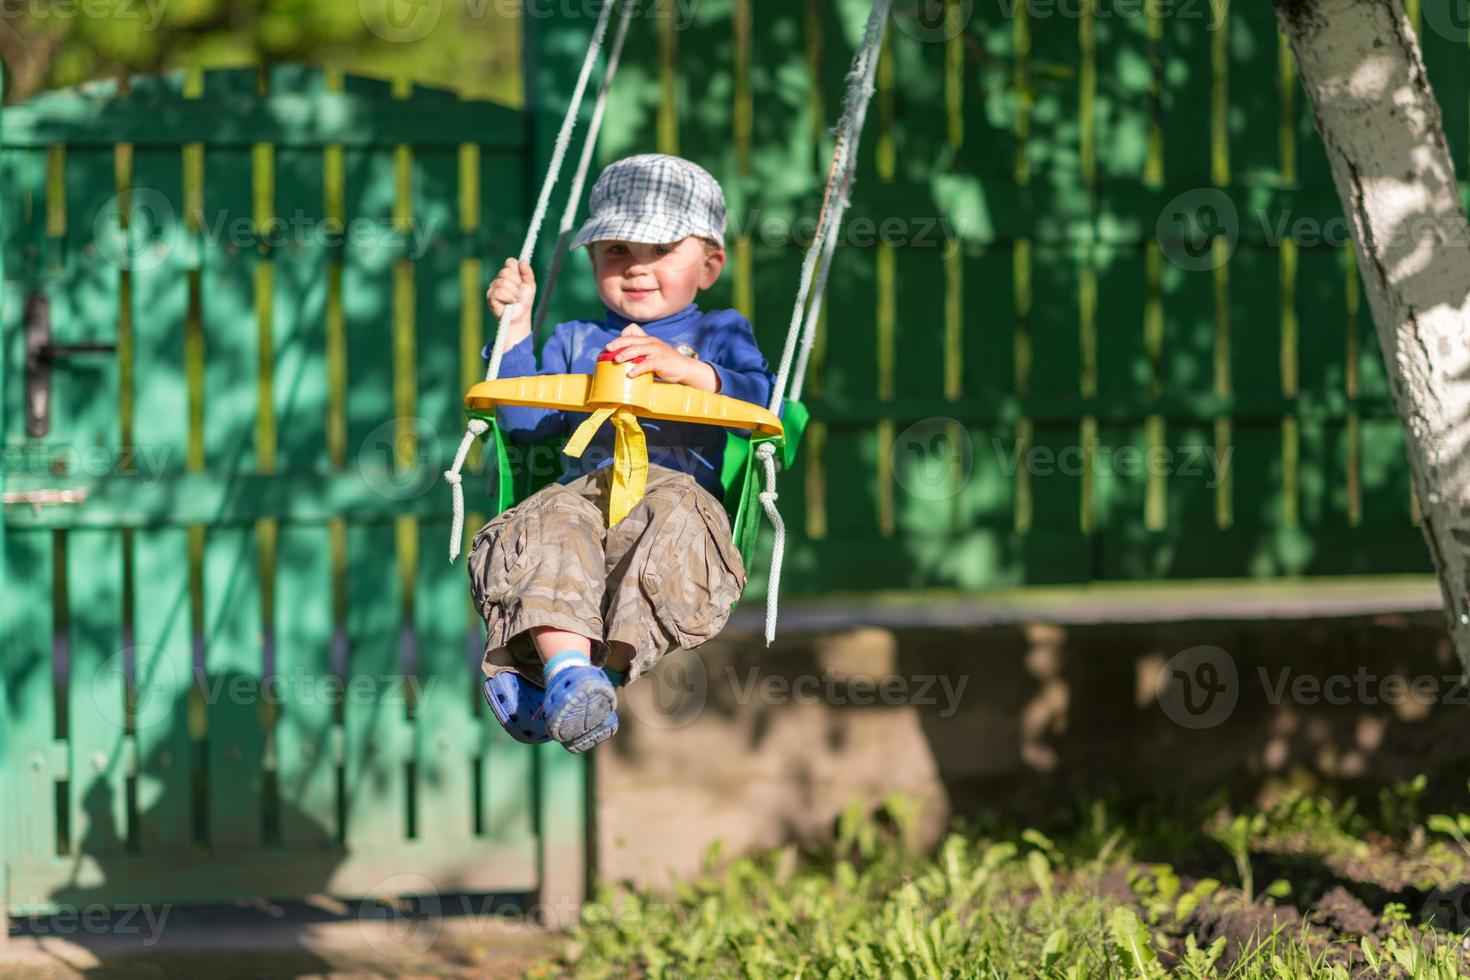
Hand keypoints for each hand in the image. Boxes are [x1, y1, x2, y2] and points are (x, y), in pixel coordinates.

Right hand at [487, 258, 534, 343]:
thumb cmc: (524, 301)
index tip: (522, 281)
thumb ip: (528, 273)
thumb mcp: (530, 286)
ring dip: (514, 293)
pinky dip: (509, 298)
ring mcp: (493, 288)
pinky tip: (510, 303)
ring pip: (503, 282)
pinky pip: (500, 292)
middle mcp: (499, 279)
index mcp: (508, 274)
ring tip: (515, 300)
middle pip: (506, 272)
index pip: (510, 262)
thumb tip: (523, 261)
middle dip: (517, 284)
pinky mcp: (491, 297)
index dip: (518, 271)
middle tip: (519, 293)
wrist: (521, 317)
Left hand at [604, 324, 718, 391]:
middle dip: (618, 343)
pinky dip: (637, 369)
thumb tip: (625, 360)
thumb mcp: (653, 354)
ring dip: (625, 354)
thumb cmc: (666, 363)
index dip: (620, 339)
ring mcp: (656, 351)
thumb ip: (641, 354)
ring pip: (637, 350)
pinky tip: (630, 374)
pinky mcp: (660, 361)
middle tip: (608, 348)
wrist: (685, 368)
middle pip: (631, 340)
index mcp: (648, 339)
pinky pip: (646, 364)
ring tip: (616, 360)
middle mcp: (651, 342)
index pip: (631, 334)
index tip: (609, 346)